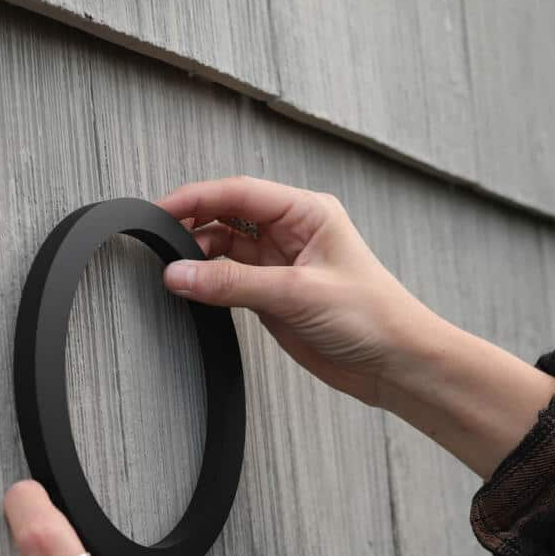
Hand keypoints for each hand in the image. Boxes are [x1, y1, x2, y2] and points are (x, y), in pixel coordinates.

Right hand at [157, 176, 436, 406]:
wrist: (396, 364)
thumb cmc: (372, 317)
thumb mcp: (297, 294)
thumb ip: (233, 284)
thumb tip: (180, 275)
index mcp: (307, 213)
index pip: (239, 192)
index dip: (196, 198)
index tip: (160, 210)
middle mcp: (292, 233)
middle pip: (228, 216)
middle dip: (192, 226)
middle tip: (157, 243)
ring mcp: (281, 265)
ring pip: (225, 249)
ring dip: (199, 259)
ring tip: (173, 274)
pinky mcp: (274, 296)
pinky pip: (230, 281)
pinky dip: (209, 285)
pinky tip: (192, 290)